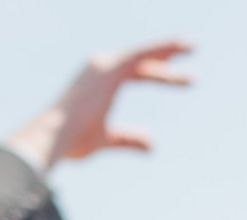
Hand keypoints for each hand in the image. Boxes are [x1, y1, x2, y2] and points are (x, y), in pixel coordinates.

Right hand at [4, 40, 194, 172]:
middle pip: (140, 59)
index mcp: (97, 82)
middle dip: (165, 55)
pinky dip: (160, 49)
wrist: (54, 137)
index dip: (160, 75)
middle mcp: (99, 67)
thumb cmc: (72, 141)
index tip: (182, 79)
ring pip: (142, 54)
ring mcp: (104, 66)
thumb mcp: (105, 140)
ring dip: (168, 49)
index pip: (135, 73)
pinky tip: (180, 47)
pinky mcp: (110, 69)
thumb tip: (152, 145)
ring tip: (192, 46)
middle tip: (190, 49)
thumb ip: (128, 140)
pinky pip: (141, 56)